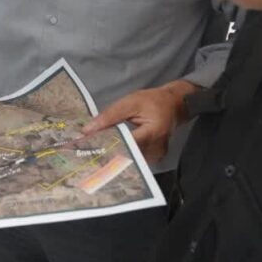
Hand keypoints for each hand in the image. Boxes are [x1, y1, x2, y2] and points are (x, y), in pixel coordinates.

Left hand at [82, 80, 196, 162]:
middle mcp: (156, 148)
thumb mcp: (130, 103)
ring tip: (98, 151)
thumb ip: (109, 116)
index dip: (107, 146)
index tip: (90, 148)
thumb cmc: (152, 101)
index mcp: (152, 132)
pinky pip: (136, 159)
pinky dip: (124, 154)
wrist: (174, 105)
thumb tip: (87, 130)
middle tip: (89, 152)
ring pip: (131, 160)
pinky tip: (113, 150)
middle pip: (127, 155)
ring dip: (115, 155)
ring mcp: (157, 155)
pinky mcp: (155, 157)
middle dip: (108, 153)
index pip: (126, 144)